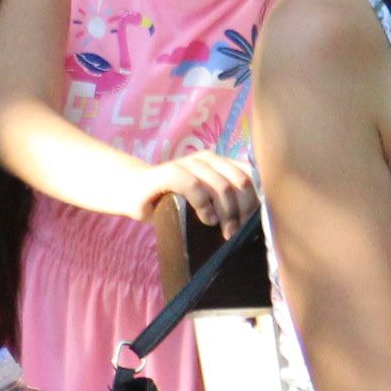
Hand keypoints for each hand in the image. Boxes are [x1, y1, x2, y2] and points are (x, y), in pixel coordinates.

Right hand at [140, 149, 257, 235]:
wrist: (133, 191)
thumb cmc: (173, 200)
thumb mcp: (206, 200)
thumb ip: (228, 201)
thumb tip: (257, 220)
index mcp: (220, 162)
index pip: (251, 175)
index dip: (257, 200)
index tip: (255, 223)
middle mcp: (207, 159)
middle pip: (240, 183)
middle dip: (244, 210)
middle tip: (237, 231)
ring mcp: (187, 163)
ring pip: (221, 186)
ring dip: (227, 213)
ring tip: (224, 231)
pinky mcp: (168, 172)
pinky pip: (194, 186)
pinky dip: (204, 206)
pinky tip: (206, 219)